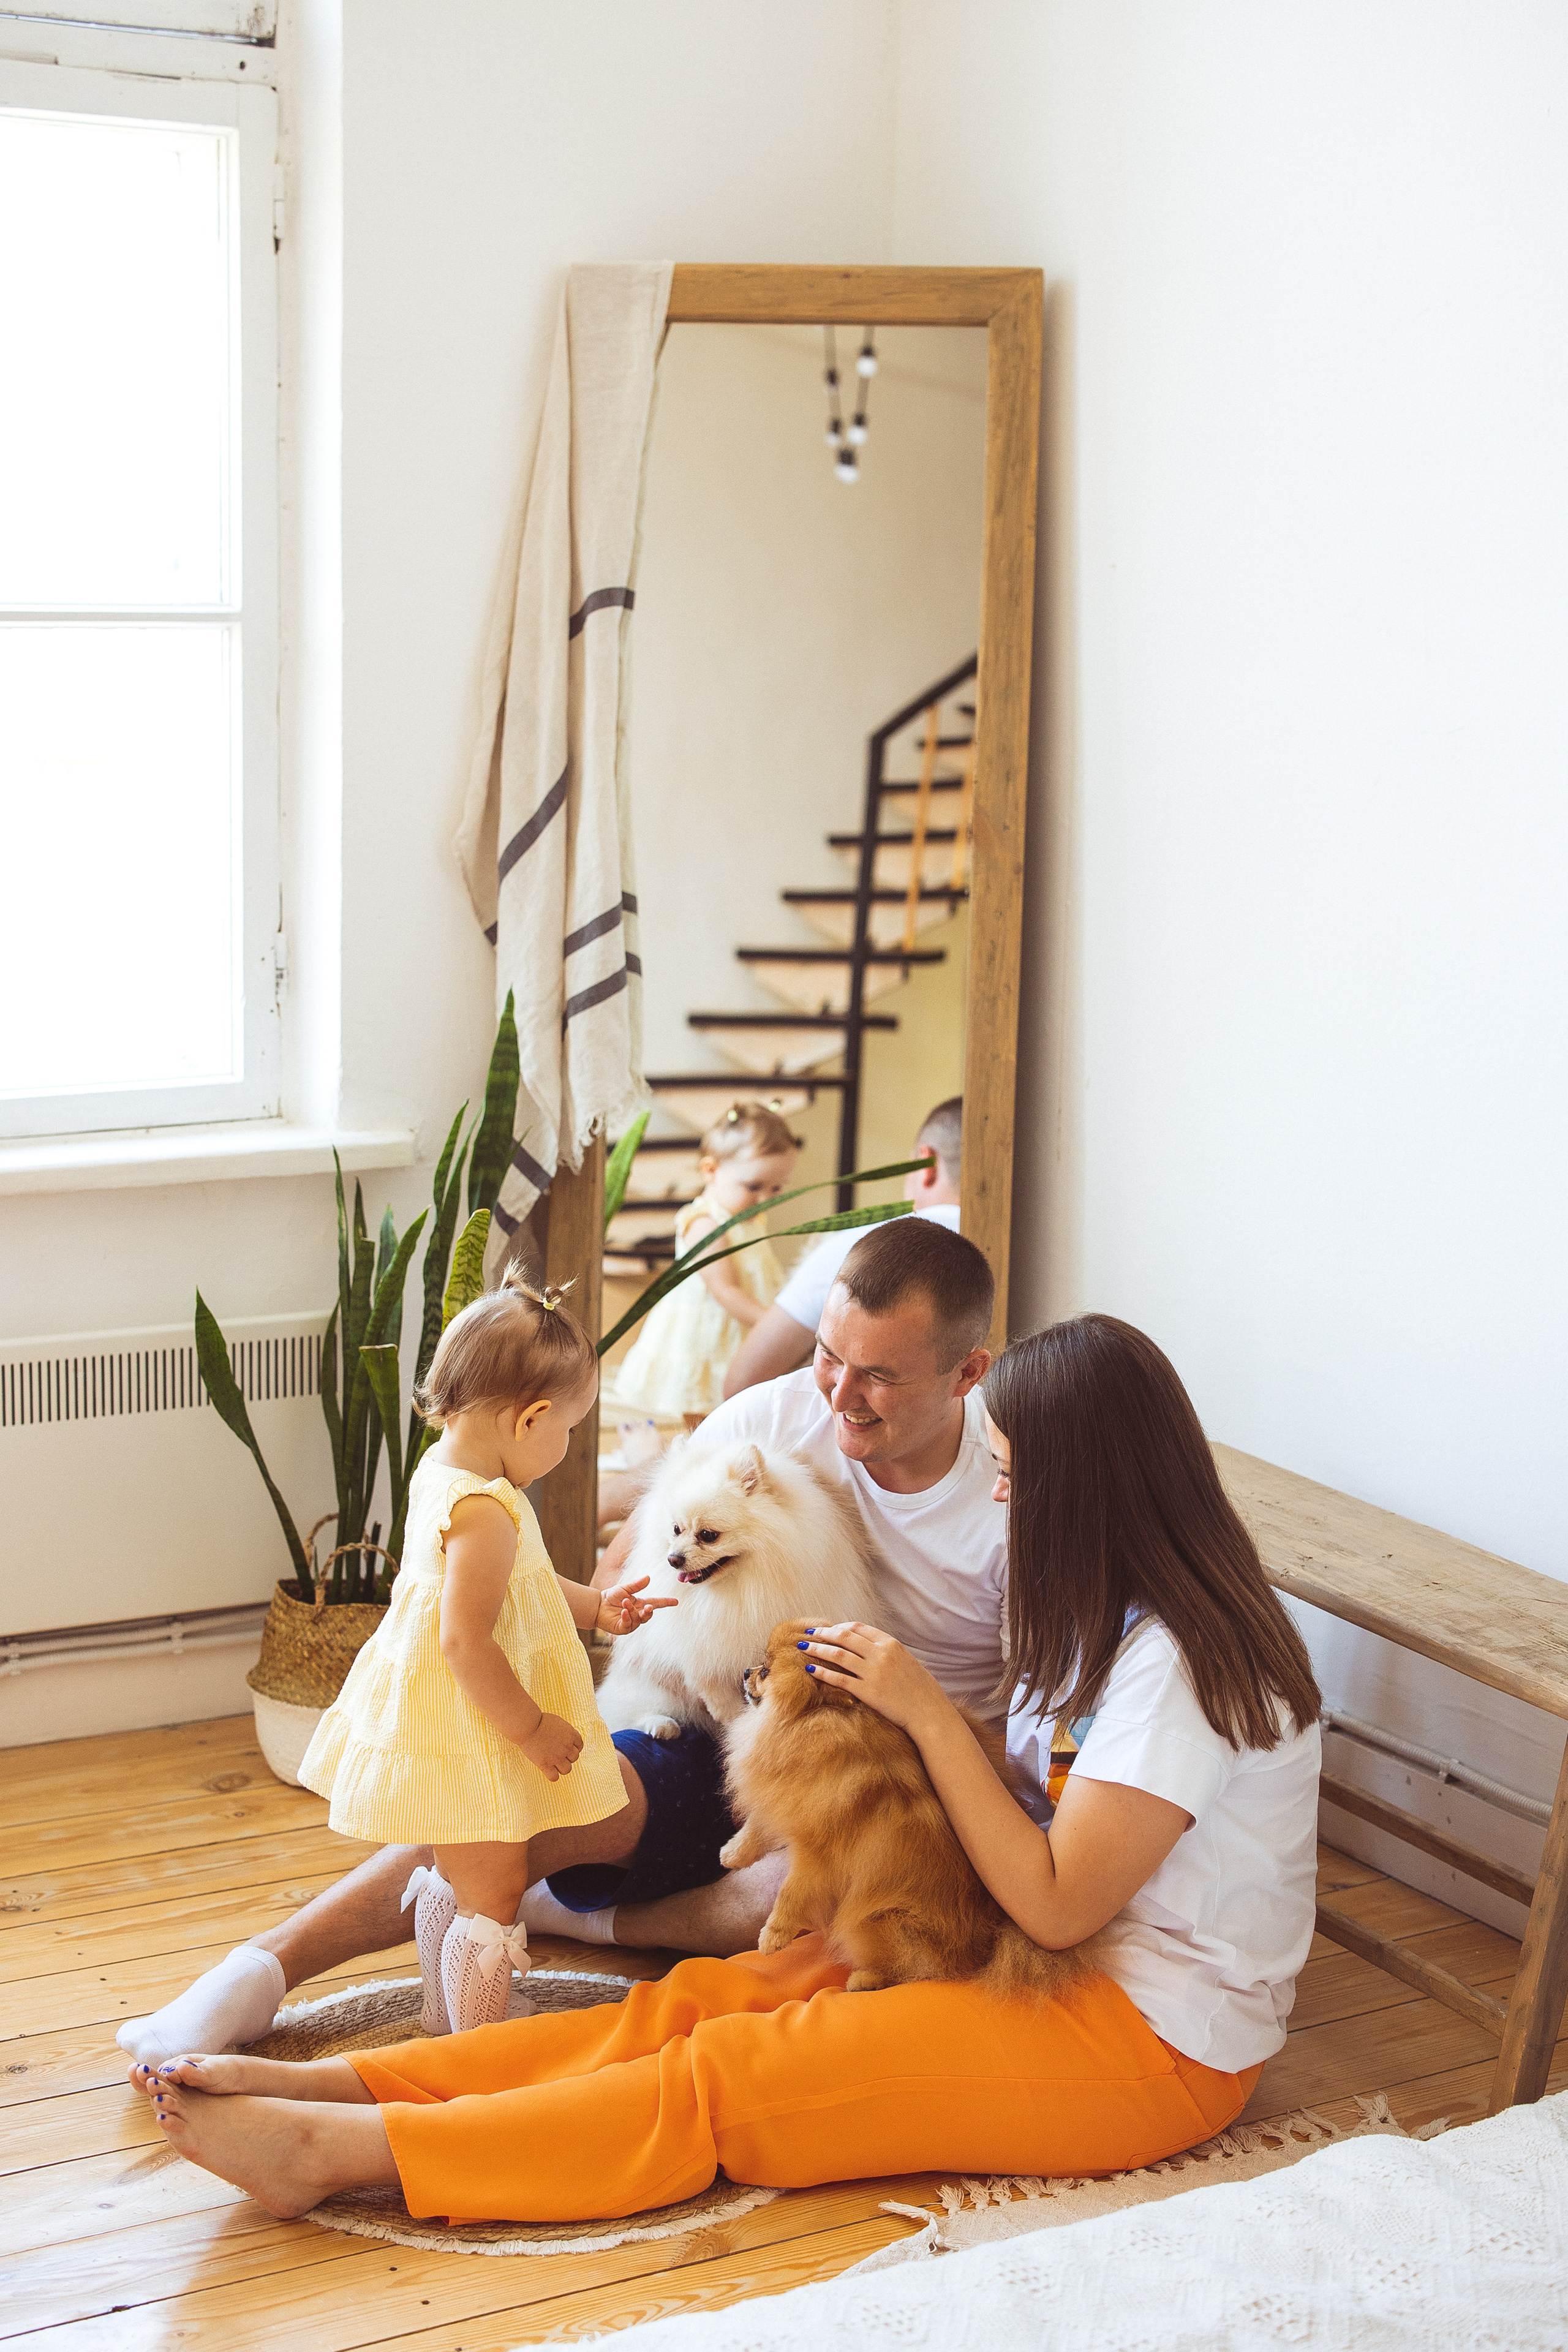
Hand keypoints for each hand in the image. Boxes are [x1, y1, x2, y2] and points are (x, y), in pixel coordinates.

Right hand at [519, 1711, 582, 1781]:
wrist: (528, 1726)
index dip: (573, 1747)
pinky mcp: (545, 1764)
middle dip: (567, 1756)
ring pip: (567, 1770)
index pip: (580, 1746)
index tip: (566, 1747)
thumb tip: (570, 1738)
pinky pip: (554, 1777)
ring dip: (562, 1767)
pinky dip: (553, 1776)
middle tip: (558, 1753)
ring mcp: (556, 1757)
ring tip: (554, 1763)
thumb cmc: (540, 1721)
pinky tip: (548, 1770)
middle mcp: (567, 1747)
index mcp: (571, 1735)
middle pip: (574, 1758)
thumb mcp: (558, 1722)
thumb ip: (566, 1731)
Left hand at [595, 1575, 678, 1636]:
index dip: (665, 1602)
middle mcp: (637, 1614)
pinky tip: (623, 1612)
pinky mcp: (622, 1628)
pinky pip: (628, 1625)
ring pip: (638, 1619)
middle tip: (647, 1607)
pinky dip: (627, 1618)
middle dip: (649, 1611)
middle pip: (648, 1614)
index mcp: (640, 1604)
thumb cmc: (611, 1597)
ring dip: (632, 1611)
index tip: (675, 1601)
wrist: (597, 1605)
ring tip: (624, 1603)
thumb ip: (636, 1585)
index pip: (656, 1603)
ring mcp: (631, 1622)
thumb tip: (648, 1577)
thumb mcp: (624, 1588)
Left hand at [798, 1622, 951, 1738]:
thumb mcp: (906, 1660)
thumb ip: (887, 1651)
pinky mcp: (868, 1692)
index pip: (859, 1628)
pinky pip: (839, 1679)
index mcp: (891, 1643)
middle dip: (824, 1633)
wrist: (928, 1711)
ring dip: (818, 1649)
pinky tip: (811, 1670)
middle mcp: (880, 1654)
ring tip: (804, 1647)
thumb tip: (866, 1647)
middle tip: (810, 1632)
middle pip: (845, 1637)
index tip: (828, 1629)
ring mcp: (873, 1673)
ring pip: (838, 1654)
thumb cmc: (920, 1688)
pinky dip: (823, 1672)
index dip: (840, 1627)